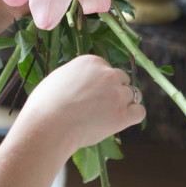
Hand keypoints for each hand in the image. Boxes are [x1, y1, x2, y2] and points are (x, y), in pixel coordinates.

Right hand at [20, 54, 145, 154]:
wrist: (48, 125)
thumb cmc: (46, 105)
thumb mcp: (59, 78)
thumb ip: (78, 76)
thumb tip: (84, 81)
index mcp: (92, 61)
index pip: (107, 69)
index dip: (103, 83)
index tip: (94, 94)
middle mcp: (108, 74)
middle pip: (122, 79)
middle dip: (115, 91)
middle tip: (101, 106)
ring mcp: (117, 93)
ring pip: (134, 94)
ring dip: (125, 103)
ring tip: (109, 115)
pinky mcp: (123, 114)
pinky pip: (140, 111)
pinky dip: (133, 116)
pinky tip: (122, 121)